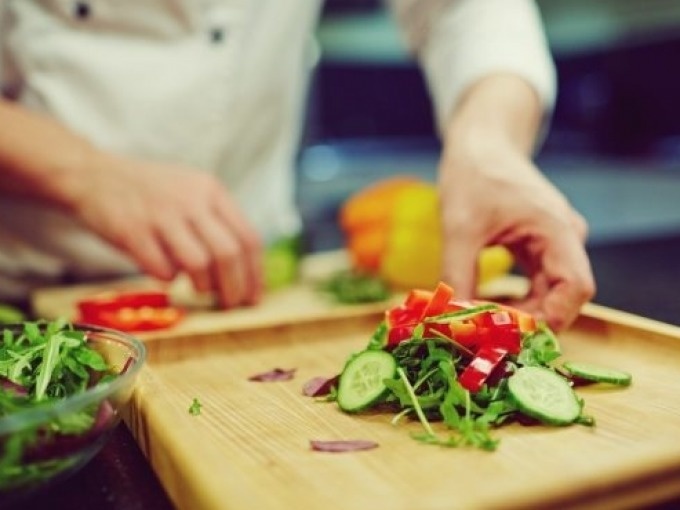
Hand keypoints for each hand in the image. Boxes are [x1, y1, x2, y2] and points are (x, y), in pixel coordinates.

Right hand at [69, 152, 263, 307]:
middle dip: (234, 288)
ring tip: (199, 288)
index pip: (248, 237)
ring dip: (203, 286)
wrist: (94, 175)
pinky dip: (168, 279)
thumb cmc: (151, 192)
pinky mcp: (132, 232)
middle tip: (231, 304)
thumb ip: (217, 221)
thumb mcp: (191, 191)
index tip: (254, 296)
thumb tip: (245, 271)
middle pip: (228, 254)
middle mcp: (190, 200)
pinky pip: (162, 270)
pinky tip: (165, 273)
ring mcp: (161, 215)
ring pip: (199, 265)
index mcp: (211, 190)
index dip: (255, 273)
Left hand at [438, 144, 594, 330]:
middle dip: (528, 321)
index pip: (575, 288)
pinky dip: (516, 300)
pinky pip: (537, 283)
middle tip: (488, 336)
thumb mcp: (459, 227)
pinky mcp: (540, 246)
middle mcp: (565, 239)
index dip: (549, 318)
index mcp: (557, 230)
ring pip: (549, 293)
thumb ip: (458, 274)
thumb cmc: (473, 176)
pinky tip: (488, 306)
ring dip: (521, 314)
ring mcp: (554, 243)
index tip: (510, 334)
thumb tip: (453, 319)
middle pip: (563, 297)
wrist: (481, 145)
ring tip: (483, 325)